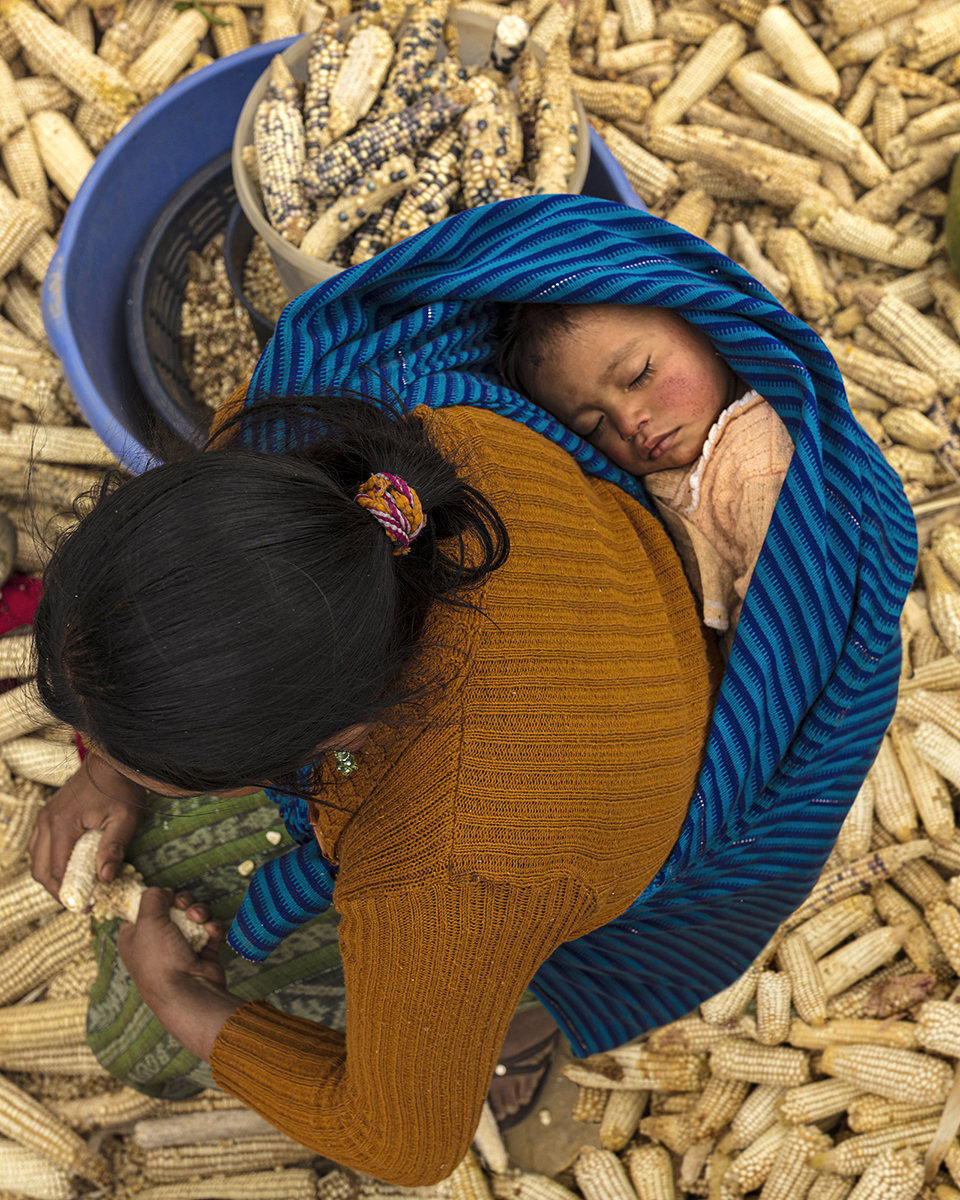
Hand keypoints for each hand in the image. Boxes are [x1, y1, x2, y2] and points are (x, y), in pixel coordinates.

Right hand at [29, 753, 146, 899]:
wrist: (114, 762)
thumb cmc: (122, 788)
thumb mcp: (124, 818)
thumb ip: (113, 848)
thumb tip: (104, 879)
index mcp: (62, 824)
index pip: (56, 871)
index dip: (68, 893)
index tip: (85, 906)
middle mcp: (47, 821)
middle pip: (41, 869)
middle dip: (58, 890)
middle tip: (79, 902)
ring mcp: (45, 817)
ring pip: (37, 859)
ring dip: (52, 877)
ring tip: (75, 889)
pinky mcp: (50, 814)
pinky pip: (40, 845)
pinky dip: (50, 861)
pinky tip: (69, 868)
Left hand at [118, 888, 242, 1061]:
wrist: (187, 991)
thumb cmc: (159, 959)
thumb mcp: (147, 921)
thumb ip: (151, 897)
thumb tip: (162, 890)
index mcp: (135, 936)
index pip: (143, 909)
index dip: (156, 898)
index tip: (164, 895)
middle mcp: (157, 941)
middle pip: (172, 908)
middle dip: (183, 903)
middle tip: (184, 906)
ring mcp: (181, 947)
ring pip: (194, 915)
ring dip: (200, 912)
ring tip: (199, 919)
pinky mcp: (203, 951)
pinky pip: (209, 929)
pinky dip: (212, 927)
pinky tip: (211, 931)